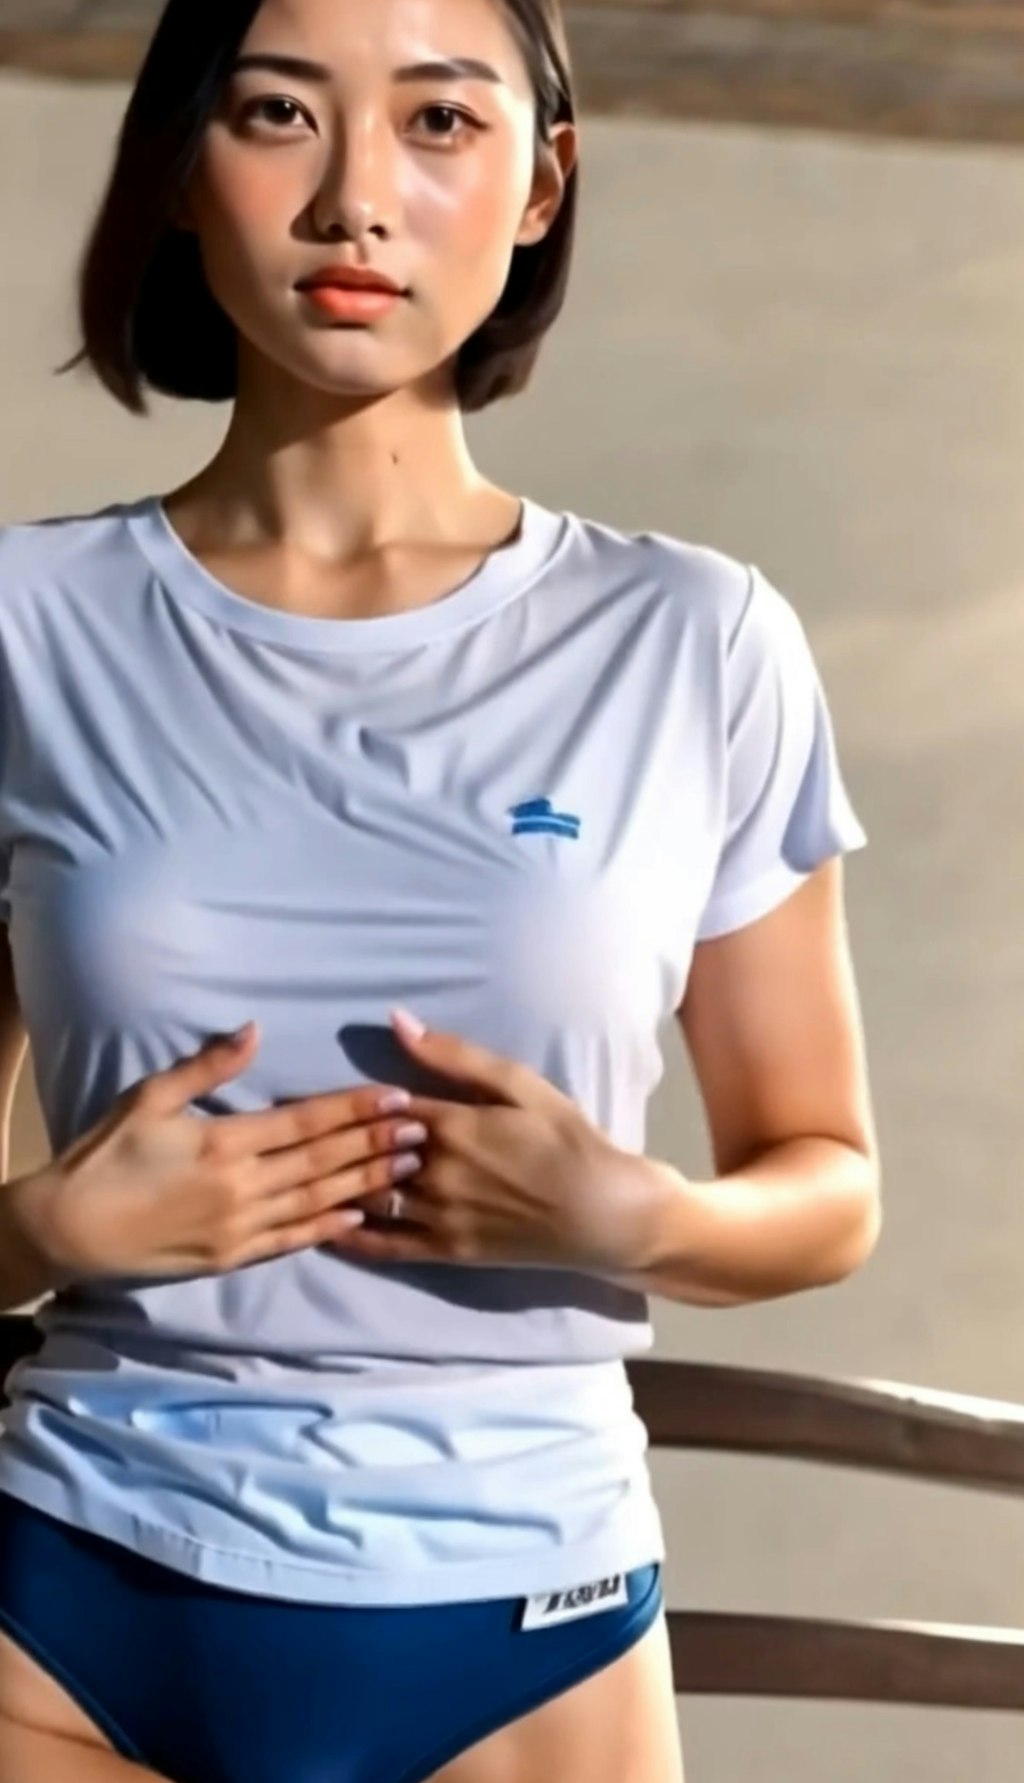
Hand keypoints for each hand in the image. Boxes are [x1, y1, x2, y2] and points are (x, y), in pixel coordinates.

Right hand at [10, 1024, 425, 1282]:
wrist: (70, 1229)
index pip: (305, 1122)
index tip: (395, 1096)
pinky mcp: (233, 1257)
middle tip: (423, 1129)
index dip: (354, 1109)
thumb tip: (254, 1030)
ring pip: (318, 1201)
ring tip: (409, 1168)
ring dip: (368, 1183)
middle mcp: (242, 1186)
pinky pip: (293, 1240)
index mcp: (224, 1142)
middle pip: (323, 1161)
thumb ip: (206, 1065)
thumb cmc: (107, 1155)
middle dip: (376, 1143)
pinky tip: (363, 1216)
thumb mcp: (149, 1097)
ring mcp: (240, 1226)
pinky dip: (330, 1227)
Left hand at [332, 1009, 664, 1272]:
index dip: (349, 1102)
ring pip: (368, 1196)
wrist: (602, 1211)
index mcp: (451, 1123)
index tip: (317, 1098)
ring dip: (335, 1183)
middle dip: (331, 1142)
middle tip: (295, 1132)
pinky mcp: (446, 1250)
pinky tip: (327, 1225)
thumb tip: (397, 1022)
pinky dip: (352, 1237)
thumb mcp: (519, 1084)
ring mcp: (438, 1215)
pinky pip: (385, 1247)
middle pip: (365, 1153)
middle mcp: (436, 1171)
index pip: (378, 1108)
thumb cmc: (565, 1139)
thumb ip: (455, 1056)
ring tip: (303, 1172)